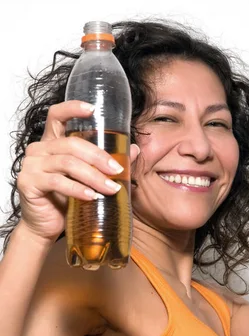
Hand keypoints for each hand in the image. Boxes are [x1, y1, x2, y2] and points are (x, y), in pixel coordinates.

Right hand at [17, 100, 139, 244]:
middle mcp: (39, 149)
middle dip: (99, 157)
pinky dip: (78, 189)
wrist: (45, 226)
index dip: (73, 108)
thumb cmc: (65, 200)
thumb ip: (107, 162)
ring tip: (111, 188)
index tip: (93, 109)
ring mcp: (32, 165)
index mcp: (52, 142)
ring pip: (68, 163)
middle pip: (72, 144)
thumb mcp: (88, 179)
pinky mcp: (28, 183)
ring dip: (94, 176)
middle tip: (117, 171)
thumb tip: (133, 150)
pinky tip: (92, 197)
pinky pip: (57, 182)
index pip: (57, 115)